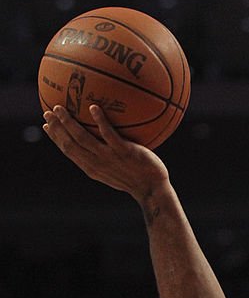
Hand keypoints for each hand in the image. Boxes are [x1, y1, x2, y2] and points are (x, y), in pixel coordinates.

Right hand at [42, 104, 168, 202]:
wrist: (153, 189)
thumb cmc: (136, 177)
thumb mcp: (115, 169)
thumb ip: (104, 155)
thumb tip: (99, 138)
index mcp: (92, 168)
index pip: (69, 151)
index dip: (56, 138)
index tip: (46, 125)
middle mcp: (97, 163)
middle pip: (70, 144)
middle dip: (57, 128)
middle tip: (48, 112)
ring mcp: (110, 158)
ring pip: (83, 139)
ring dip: (69, 123)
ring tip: (60, 108)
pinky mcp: (124, 152)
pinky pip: (109, 134)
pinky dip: (100, 121)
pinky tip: (94, 107)